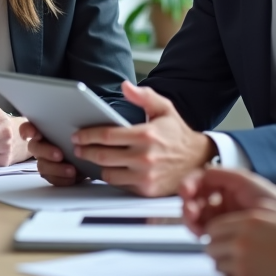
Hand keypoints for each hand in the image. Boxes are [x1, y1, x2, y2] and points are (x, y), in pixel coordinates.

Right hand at [21, 120, 85, 185]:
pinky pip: (51, 178)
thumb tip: (77, 124)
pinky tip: (72, 177)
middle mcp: (41, 145)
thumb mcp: (81, 132)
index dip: (27, 130)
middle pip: (34, 147)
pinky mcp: (51, 175)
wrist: (91, 160)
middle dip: (45, 151)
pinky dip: (62, 179)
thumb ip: (75, 128)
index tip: (34, 133)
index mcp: (45, 131)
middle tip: (59, 155)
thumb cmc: (83, 142)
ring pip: (42, 165)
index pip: (28, 128)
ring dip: (56, 168)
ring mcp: (45, 161)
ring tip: (72, 170)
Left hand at [70, 81, 213, 195]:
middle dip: (85, 151)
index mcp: (146, 135)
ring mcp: (145, 176)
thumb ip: (144, 96)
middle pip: (102, 155)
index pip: (107, 135)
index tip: (78, 135)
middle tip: (77, 147)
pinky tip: (108, 168)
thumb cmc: (178, 134)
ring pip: (108, 173)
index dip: (88, 135)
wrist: (199, 160)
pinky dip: (111, 177)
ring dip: (95, 166)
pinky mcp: (146, 190)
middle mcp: (145, 157)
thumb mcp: (164, 109)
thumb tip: (125, 85)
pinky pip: (119, 185)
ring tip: (90, 158)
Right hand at [180, 167, 275, 235]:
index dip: (187, 186)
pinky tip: (202, 234)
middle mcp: (218, 200)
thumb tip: (199, 175)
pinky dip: (199, 232)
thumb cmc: (270, 199)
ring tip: (196, 225)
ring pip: (195, 217)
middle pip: (193, 201)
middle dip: (187, 206)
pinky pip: (205, 231)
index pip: (197, 183)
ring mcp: (220, 217)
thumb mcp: (243, 180)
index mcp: (221, 185)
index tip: (186, 192)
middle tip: (191, 212)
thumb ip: (220, 174)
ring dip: (191, 220)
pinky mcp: (223, 233)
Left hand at [205, 198, 275, 275]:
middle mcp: (241, 242)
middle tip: (231, 254)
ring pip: (217, 265)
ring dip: (227, 266)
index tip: (224, 239)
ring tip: (245, 265)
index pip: (213, 228)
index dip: (217, 234)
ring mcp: (243, 264)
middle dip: (219, 250)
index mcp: (248, 222)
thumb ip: (255, 211)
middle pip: (210, 247)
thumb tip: (237, 214)